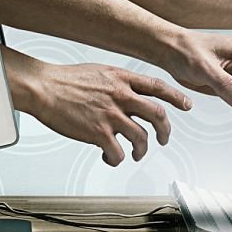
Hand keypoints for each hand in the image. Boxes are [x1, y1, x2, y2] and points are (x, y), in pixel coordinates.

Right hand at [8, 52, 191, 165]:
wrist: (44, 87)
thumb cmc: (66, 80)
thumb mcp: (100, 71)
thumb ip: (118, 83)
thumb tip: (128, 93)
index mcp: (122, 78)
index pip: (158, 87)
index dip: (176, 97)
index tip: (187, 104)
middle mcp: (121, 96)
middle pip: (158, 114)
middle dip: (165, 130)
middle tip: (163, 138)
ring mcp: (111, 115)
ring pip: (141, 137)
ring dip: (142, 150)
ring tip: (136, 154)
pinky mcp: (99, 133)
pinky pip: (118, 153)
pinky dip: (117, 159)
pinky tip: (110, 158)